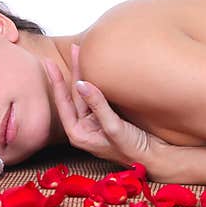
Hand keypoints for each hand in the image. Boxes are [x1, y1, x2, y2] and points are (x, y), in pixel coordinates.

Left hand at [43, 43, 166, 167]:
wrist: (155, 157)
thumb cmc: (134, 149)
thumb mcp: (114, 127)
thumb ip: (97, 105)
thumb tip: (81, 83)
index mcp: (78, 133)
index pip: (64, 102)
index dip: (57, 81)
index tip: (50, 63)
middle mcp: (84, 126)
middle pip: (75, 94)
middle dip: (75, 71)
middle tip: (75, 49)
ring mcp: (96, 121)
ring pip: (87, 93)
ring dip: (85, 74)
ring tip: (82, 54)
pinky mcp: (108, 116)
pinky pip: (99, 95)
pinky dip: (97, 81)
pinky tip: (97, 69)